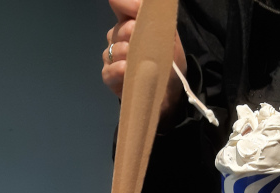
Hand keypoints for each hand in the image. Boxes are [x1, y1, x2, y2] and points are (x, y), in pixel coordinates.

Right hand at [102, 0, 187, 126]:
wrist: (170, 96)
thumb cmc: (170, 67)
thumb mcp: (171, 42)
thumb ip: (162, 23)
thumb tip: (152, 6)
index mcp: (132, 26)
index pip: (120, 7)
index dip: (126, 5)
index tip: (138, 9)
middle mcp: (119, 40)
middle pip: (117, 30)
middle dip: (129, 31)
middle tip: (137, 36)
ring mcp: (113, 60)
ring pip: (112, 50)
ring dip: (123, 51)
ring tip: (133, 56)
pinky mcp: (112, 80)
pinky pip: (108, 72)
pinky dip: (116, 69)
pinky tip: (125, 69)